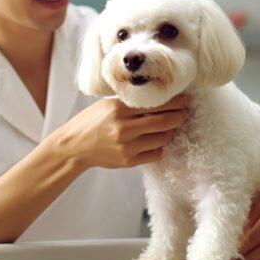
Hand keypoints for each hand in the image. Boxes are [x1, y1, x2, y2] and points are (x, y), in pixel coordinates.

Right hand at [45, 95, 189, 169]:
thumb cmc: (91, 122)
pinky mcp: (129, 161)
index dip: (174, 102)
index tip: (184, 100)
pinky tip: (158, 140)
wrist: (74, 147)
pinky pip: (155, 154)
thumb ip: (130, 102)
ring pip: (162, 138)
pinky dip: (160, 146)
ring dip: (170, 131)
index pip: (155, 104)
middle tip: (185, 112)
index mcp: (119, 110)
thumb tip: (159, 98)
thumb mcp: (107, 105)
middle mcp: (124, 129)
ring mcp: (127, 147)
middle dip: (179, 116)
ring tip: (171, 125)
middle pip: (164, 122)